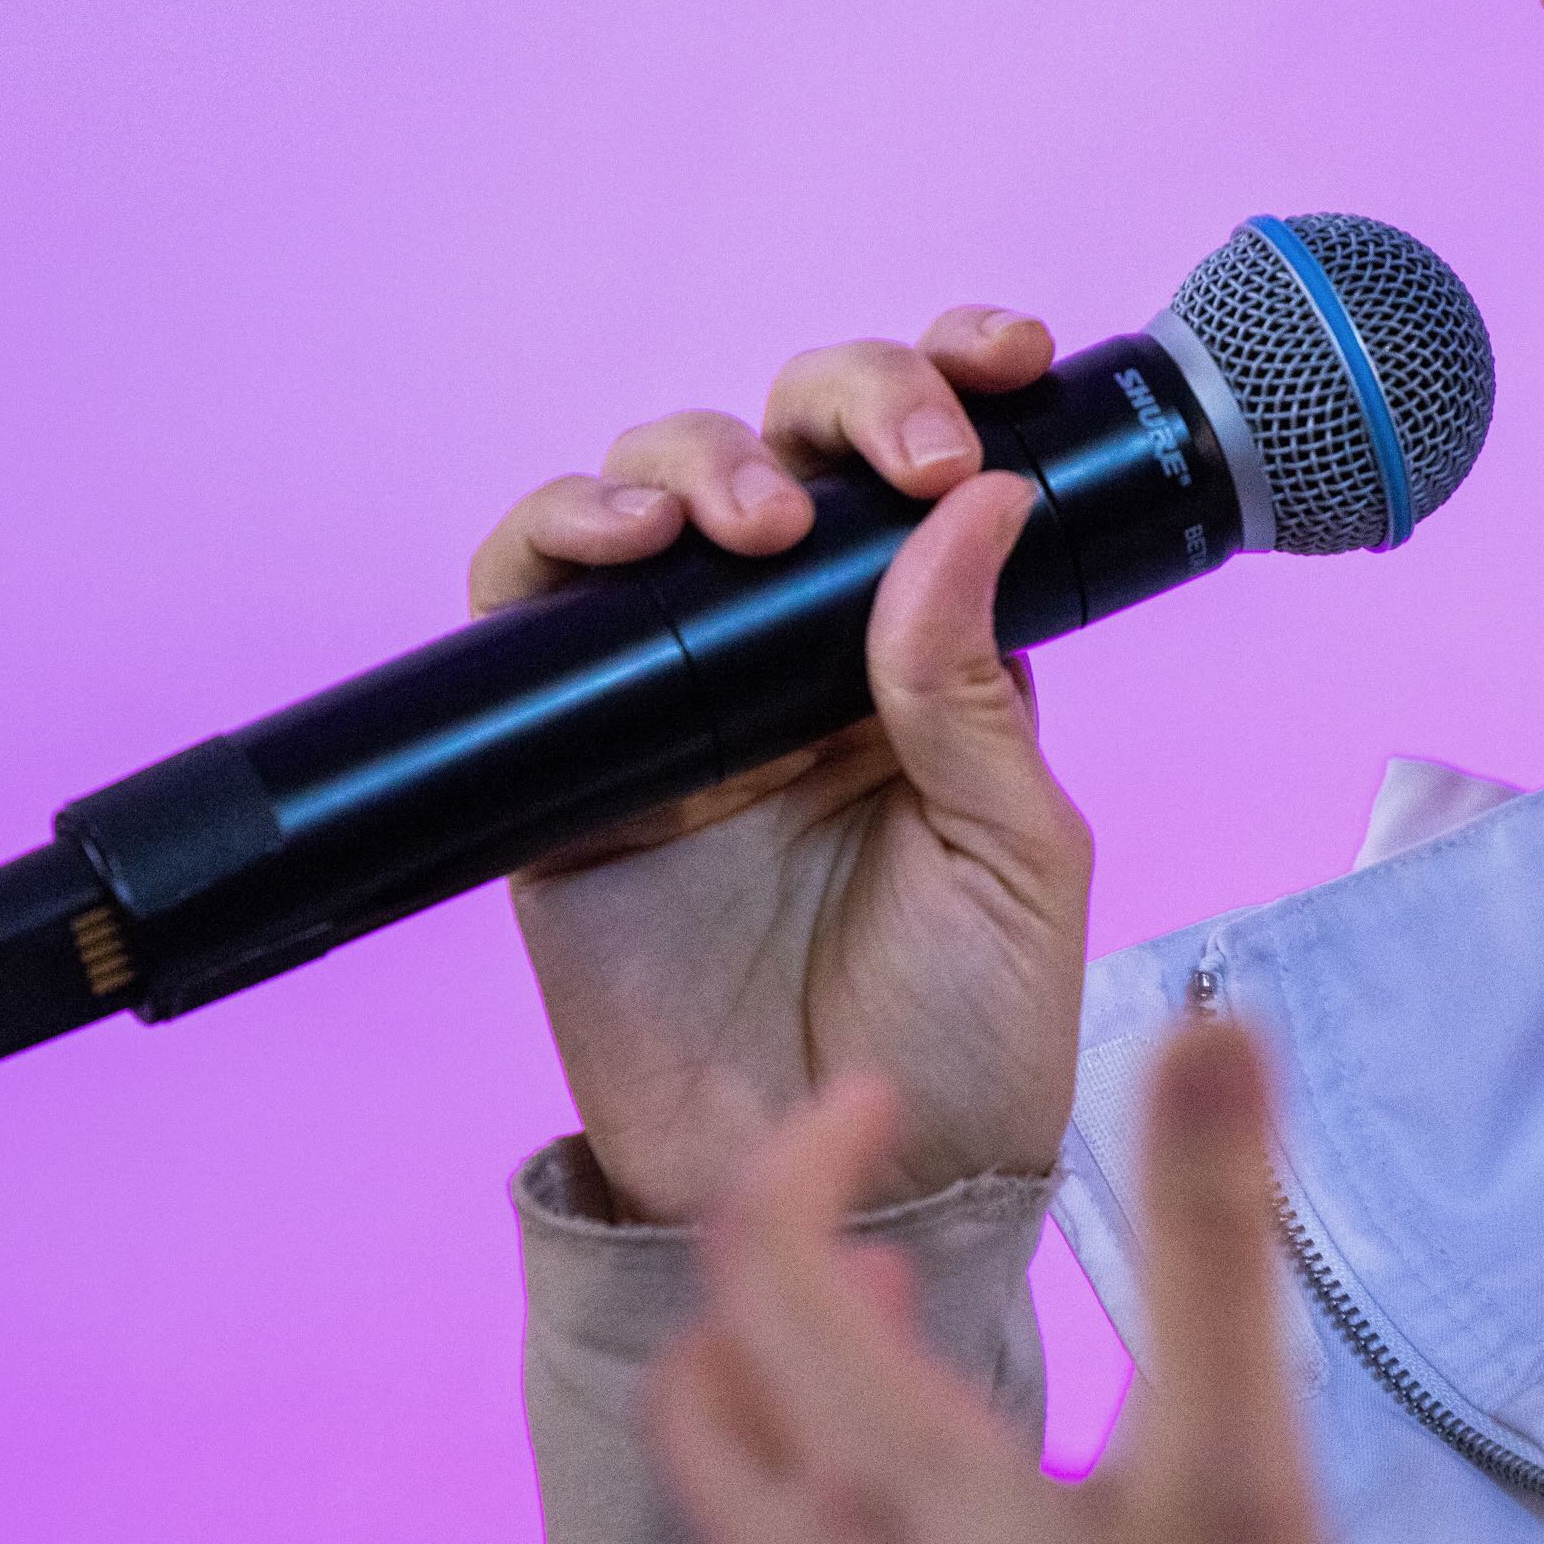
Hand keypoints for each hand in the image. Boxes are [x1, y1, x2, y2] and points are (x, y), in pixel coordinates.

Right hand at [476, 305, 1089, 1224]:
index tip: (1005, 352)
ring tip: (751, 522)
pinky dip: (554, 537)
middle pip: (790, 443)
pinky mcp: (570, 757)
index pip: (929, 472)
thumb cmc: (954, 1042)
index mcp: (930, 654)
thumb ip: (977, 687)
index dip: (950, 377)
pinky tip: (621, 538)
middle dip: (846, 400)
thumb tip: (975, 501)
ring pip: (655, 492)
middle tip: (899, 456)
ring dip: (699, 459)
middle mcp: (800, 650)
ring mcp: (681, 695)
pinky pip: (526, 608)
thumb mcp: (1017, 857)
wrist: (831, 1191)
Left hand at [646, 1019, 1337, 1543]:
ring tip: (896, 1384)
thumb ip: (1215, 1241)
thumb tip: (1208, 1024)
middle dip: (774, 1290)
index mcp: (897, 1477)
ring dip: (782, 1421)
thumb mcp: (1244, 1466)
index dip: (801, 1149)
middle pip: (705, 1391)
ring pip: (729, 1520)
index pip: (759, 1253)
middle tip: (888, 1254)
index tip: (880, 1102)